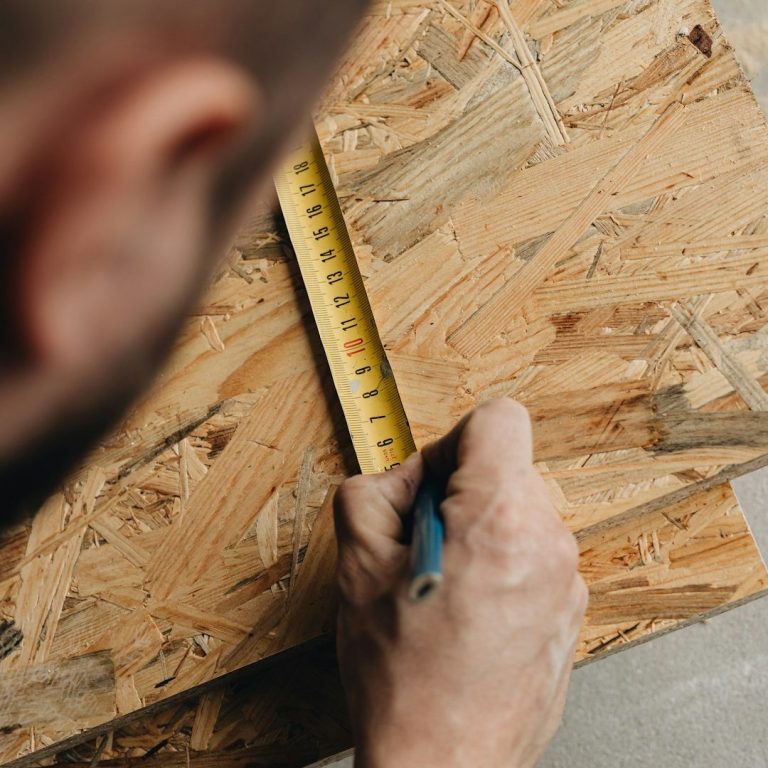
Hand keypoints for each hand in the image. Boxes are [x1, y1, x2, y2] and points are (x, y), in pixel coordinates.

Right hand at [333, 399, 587, 767]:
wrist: (445, 766)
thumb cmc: (405, 681)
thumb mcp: (356, 567)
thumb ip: (375, 491)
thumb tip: (405, 476)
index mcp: (499, 518)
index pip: (499, 418)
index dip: (454, 440)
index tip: (431, 482)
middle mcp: (548, 542)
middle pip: (506, 466)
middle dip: (459, 490)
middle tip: (422, 543)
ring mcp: (566, 579)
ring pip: (519, 509)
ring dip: (478, 529)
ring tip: (442, 584)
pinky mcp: (570, 608)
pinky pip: (532, 552)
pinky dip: (500, 562)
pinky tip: (467, 608)